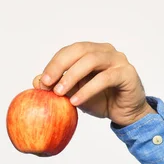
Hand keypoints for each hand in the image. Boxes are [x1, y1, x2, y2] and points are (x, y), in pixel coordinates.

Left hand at [32, 42, 155, 126]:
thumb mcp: (73, 93)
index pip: (69, 51)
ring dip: (72, 76)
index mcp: (91, 51)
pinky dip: (87, 89)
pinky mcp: (127, 73)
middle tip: (47, 83)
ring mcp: (118, 60)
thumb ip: (57, 85)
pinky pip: (105, 78)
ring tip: (59, 93)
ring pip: (92, 60)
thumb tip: (35, 80)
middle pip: (79, 50)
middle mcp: (105, 51)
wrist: (124, 113)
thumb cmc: (99, 100)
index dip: (54, 64)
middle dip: (59, 65)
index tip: (42, 81)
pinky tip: (75, 101)